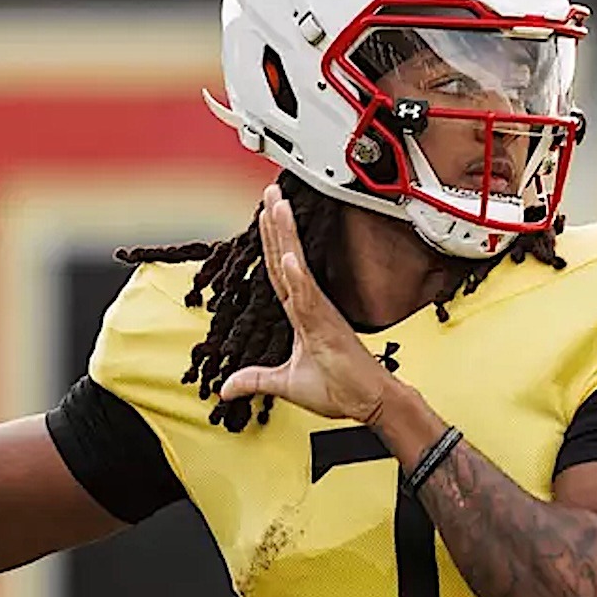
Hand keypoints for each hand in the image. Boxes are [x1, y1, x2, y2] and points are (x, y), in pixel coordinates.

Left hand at [218, 184, 395, 422]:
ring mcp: (319, 313)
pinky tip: (288, 258)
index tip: (265, 215)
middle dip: (276, 225)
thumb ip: (256, 379)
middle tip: (270, 193)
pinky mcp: (327, 327)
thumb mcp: (286, 384)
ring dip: (285, 237)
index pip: (279, 272)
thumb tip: (227, 387)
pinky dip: (298, 278)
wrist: (369, 403)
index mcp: (302, 314)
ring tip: (277, 208)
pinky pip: (309, 298)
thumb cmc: (340, 389)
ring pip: (296, 269)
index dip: (271, 243)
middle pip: (286, 259)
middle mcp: (310, 307)